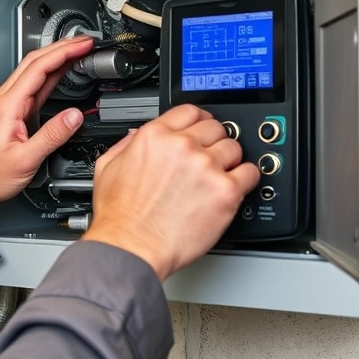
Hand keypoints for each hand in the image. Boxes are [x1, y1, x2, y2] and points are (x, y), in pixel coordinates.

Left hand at [0, 35, 94, 244]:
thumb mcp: (26, 159)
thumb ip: (52, 136)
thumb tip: (74, 116)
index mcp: (7, 105)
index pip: (38, 67)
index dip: (63, 52)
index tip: (82, 45)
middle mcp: (6, 99)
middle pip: (36, 61)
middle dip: (62, 47)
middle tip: (86, 42)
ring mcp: (10, 104)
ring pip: (36, 70)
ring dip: (58, 57)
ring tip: (80, 51)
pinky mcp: (16, 112)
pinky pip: (37, 85)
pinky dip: (53, 74)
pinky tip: (65, 70)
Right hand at [83, 104, 259, 280]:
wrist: (132, 246)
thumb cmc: (120, 216)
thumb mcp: (108, 168)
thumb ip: (125, 145)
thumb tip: (137, 136)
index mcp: (155, 136)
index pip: (190, 112)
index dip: (199, 120)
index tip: (203, 128)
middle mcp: (182, 146)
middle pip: (215, 128)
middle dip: (214, 141)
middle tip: (210, 158)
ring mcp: (206, 167)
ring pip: (234, 148)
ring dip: (229, 160)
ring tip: (219, 176)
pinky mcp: (225, 191)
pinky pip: (250, 173)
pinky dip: (246, 179)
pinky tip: (234, 188)